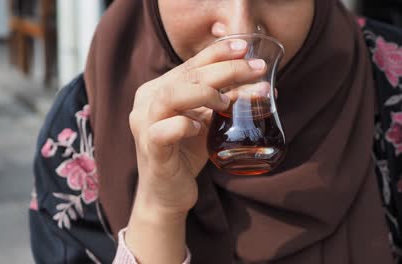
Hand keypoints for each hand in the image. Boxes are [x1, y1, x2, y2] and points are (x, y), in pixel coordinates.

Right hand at [129, 38, 266, 216]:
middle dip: (225, 70)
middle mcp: (147, 103)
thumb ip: (222, 102)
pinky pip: (162, 131)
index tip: (245, 48)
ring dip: (204, 94)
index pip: (189, 64)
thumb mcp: (206, 122)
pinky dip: (183, 125)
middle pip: (186, 76)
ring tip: (226, 102)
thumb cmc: (186, 153)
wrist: (166, 193)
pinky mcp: (151, 150)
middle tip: (255, 70)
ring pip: (170, 96)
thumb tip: (261, 85)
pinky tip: (199, 128)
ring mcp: (145, 126)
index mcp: (158, 90)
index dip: (217, 53)